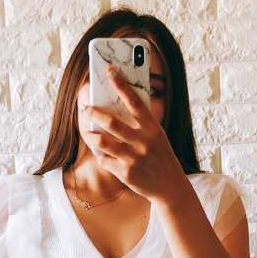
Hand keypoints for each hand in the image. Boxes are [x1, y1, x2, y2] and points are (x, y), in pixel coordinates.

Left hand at [82, 66, 184, 201]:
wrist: (170, 186)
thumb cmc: (160, 156)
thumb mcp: (157, 136)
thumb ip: (141, 124)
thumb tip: (118, 107)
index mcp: (153, 128)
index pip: (135, 102)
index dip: (121, 85)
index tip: (110, 71)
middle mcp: (143, 142)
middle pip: (112, 123)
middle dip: (94, 113)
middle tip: (86, 108)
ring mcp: (134, 158)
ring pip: (102, 142)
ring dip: (91, 136)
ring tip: (88, 132)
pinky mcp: (126, 173)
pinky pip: (104, 160)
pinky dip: (101, 157)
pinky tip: (104, 156)